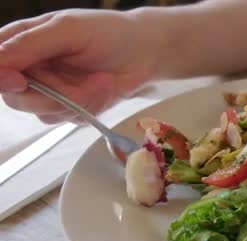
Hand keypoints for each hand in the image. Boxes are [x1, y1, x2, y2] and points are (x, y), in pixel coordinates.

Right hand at [0, 9, 161, 123]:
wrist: (146, 53)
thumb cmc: (109, 32)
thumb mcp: (69, 30)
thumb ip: (31, 44)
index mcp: (21, 40)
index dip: (1, 77)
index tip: (18, 81)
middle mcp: (31, 67)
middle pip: (13, 96)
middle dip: (44, 97)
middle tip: (72, 90)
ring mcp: (50, 89)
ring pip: (41, 111)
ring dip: (72, 102)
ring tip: (99, 81)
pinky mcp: (70, 106)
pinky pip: (67, 118)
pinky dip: (86, 108)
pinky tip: (102, 89)